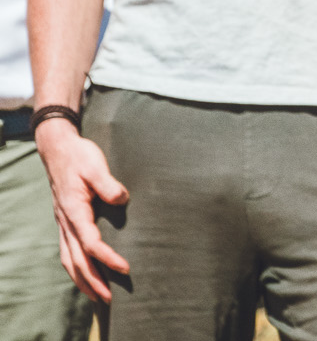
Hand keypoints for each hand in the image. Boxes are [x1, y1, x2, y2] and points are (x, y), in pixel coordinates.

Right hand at [35, 119, 128, 301]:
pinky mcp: (65, 222)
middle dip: (92, 281)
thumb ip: (108, 184)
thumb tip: (122, 199)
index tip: (125, 268)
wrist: (59, 150)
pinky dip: (76, 269)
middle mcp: (66, 222)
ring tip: (98, 296)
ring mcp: (63, 224)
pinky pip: (67, 252)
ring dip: (82, 280)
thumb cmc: (80, 157)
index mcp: (74, 210)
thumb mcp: (96, 166)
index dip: (107, 258)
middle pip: (77, 260)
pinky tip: (86, 276)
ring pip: (69, 260)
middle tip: (109, 299)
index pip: (91, 243)